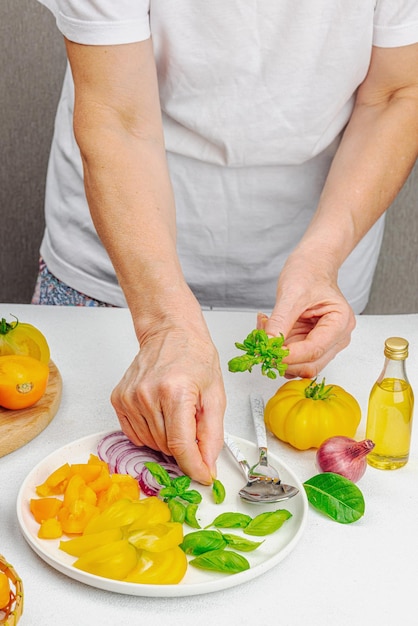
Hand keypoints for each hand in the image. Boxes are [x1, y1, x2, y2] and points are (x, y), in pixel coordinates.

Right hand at [110, 322, 225, 484]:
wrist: (170, 333)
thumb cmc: (194, 357)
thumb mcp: (215, 394)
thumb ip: (212, 434)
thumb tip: (207, 464)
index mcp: (175, 391)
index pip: (180, 445)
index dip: (194, 466)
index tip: (203, 476)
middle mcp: (147, 395)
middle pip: (166, 447)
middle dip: (184, 446)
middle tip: (193, 423)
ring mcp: (129, 397)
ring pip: (150, 443)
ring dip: (167, 439)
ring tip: (176, 413)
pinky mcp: (119, 399)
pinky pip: (135, 434)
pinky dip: (151, 433)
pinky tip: (160, 414)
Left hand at [258, 258, 355, 377]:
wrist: (311, 266)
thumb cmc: (309, 273)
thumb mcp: (291, 294)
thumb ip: (280, 321)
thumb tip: (268, 343)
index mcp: (340, 322)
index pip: (315, 350)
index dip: (290, 355)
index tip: (269, 352)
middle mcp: (337, 337)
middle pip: (311, 364)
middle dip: (284, 359)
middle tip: (263, 346)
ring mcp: (324, 342)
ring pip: (301, 364)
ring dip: (279, 355)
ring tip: (265, 329)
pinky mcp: (310, 343)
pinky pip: (294, 356)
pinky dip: (278, 349)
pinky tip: (270, 331)